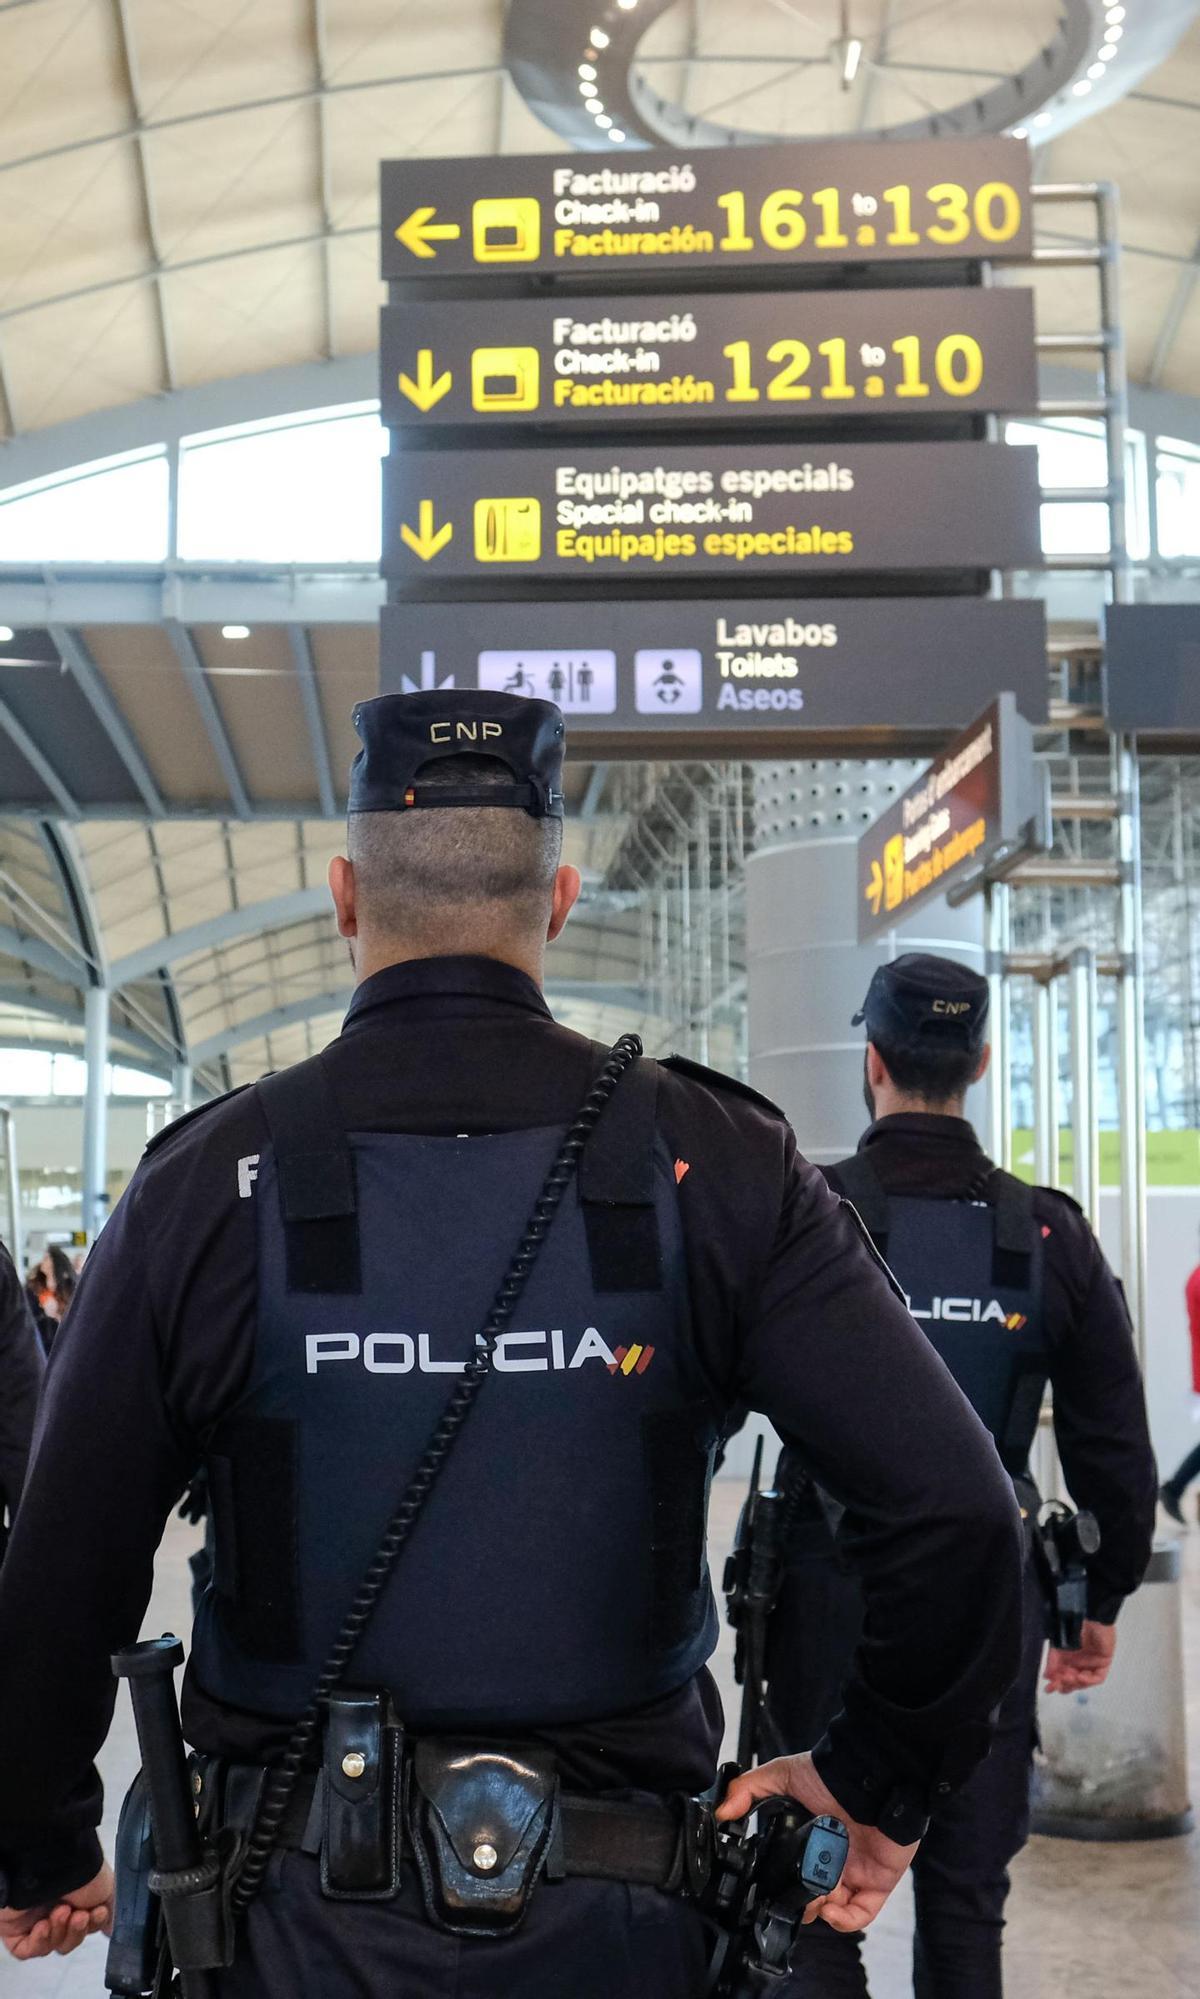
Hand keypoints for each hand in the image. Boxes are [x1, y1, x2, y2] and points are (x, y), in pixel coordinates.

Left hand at [0, 1862, 113, 1959]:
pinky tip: (43, 1926)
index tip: (98, 1913)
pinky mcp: (14, 1929)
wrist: (52, 1862)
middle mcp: (54, 1907)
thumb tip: (112, 1929)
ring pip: (50, 1945)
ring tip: (60, 1912)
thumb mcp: (107, 1888)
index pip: (85, 1927)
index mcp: (75, 1898)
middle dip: (76, 1931)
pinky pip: (27, 1950)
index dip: (93, 1925)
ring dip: (59, 1932)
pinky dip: (38, 1943)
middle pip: (68, 1939)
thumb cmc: (81, 1870)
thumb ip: (110, 1910)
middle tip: (79, 1916)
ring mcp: (33, 1919)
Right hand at [716, 1751, 917, 1933]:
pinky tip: (831, 1910)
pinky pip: (862, 1914)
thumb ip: (748, 1790)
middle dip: (801, 1904)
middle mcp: (832, 1857)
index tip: (771, 1888)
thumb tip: (721, 1813)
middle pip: (813, 1897)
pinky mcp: (877, 1882)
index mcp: (811, 1839)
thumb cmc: (829, 1774)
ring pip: (834, 1910)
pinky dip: (845, 1921)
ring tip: (813, 1900)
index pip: (794, 1872)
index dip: (782, 1885)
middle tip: (794, 1896)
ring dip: (819, 1912)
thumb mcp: (782, 1775)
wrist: (870, 1777)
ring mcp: (855, 1872)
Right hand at [1043, 1620, 1116, 1694]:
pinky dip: (1088, 1680)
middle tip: (1057, 1685)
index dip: (1056, 1684)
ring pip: (1084, 1682)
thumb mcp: (1058, 1645)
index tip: (1049, 1688)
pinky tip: (1080, 1676)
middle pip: (1073, 1682)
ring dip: (1075, 1683)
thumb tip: (1047, 1675)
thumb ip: (1052, 1661)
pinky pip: (1097, 1677)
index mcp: (1068, 1659)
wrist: (1090, 1618)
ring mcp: (1092, 1664)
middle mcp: (1079, 1663)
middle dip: (1065, 1685)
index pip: (1062, 1677)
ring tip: (1068, 1677)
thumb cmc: (1075, 1627)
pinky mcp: (1103, 1663)